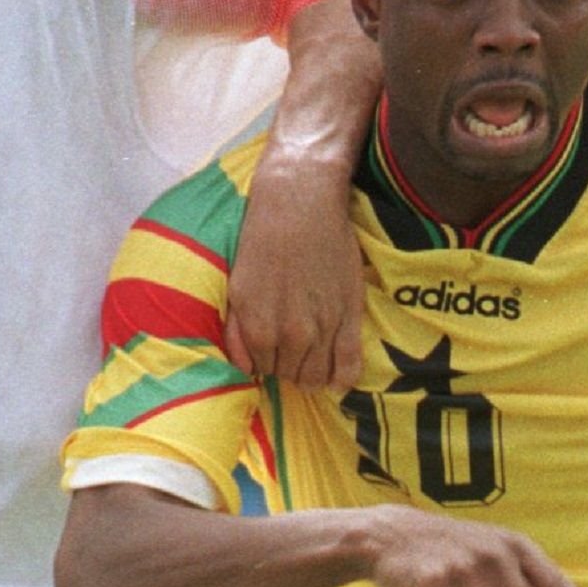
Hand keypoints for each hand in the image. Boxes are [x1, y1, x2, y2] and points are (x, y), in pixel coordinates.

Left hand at [226, 147, 364, 392]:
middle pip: (290, 375)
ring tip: (310, 353)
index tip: (271, 346)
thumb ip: (237, 331)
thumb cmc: (264, 240)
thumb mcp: (238, 286)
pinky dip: (342, 379)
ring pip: (316, 376)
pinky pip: (349, 366)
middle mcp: (291, 334)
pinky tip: (337, 382)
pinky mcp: (350, 316)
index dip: (266, 359)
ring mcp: (324, 328)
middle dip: (288, 364)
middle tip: (290, 345)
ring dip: (311, 370)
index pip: (261, 370)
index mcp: (258, 327)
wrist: (301, 205)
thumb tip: (244, 367)